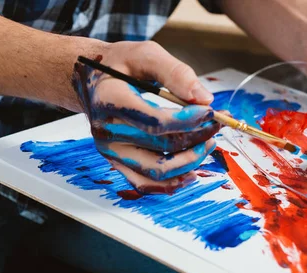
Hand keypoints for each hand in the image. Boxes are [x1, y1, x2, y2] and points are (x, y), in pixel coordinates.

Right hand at [72, 41, 219, 193]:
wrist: (90, 81)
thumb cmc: (118, 65)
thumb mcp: (145, 54)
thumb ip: (176, 73)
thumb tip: (205, 100)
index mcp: (110, 101)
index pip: (156, 121)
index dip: (189, 121)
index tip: (210, 111)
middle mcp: (107, 131)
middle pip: (162, 146)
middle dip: (197, 136)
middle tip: (216, 124)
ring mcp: (110, 151)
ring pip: (157, 171)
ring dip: (190, 161)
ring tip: (207, 144)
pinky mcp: (116, 162)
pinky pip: (144, 184)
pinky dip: (170, 184)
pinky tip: (191, 172)